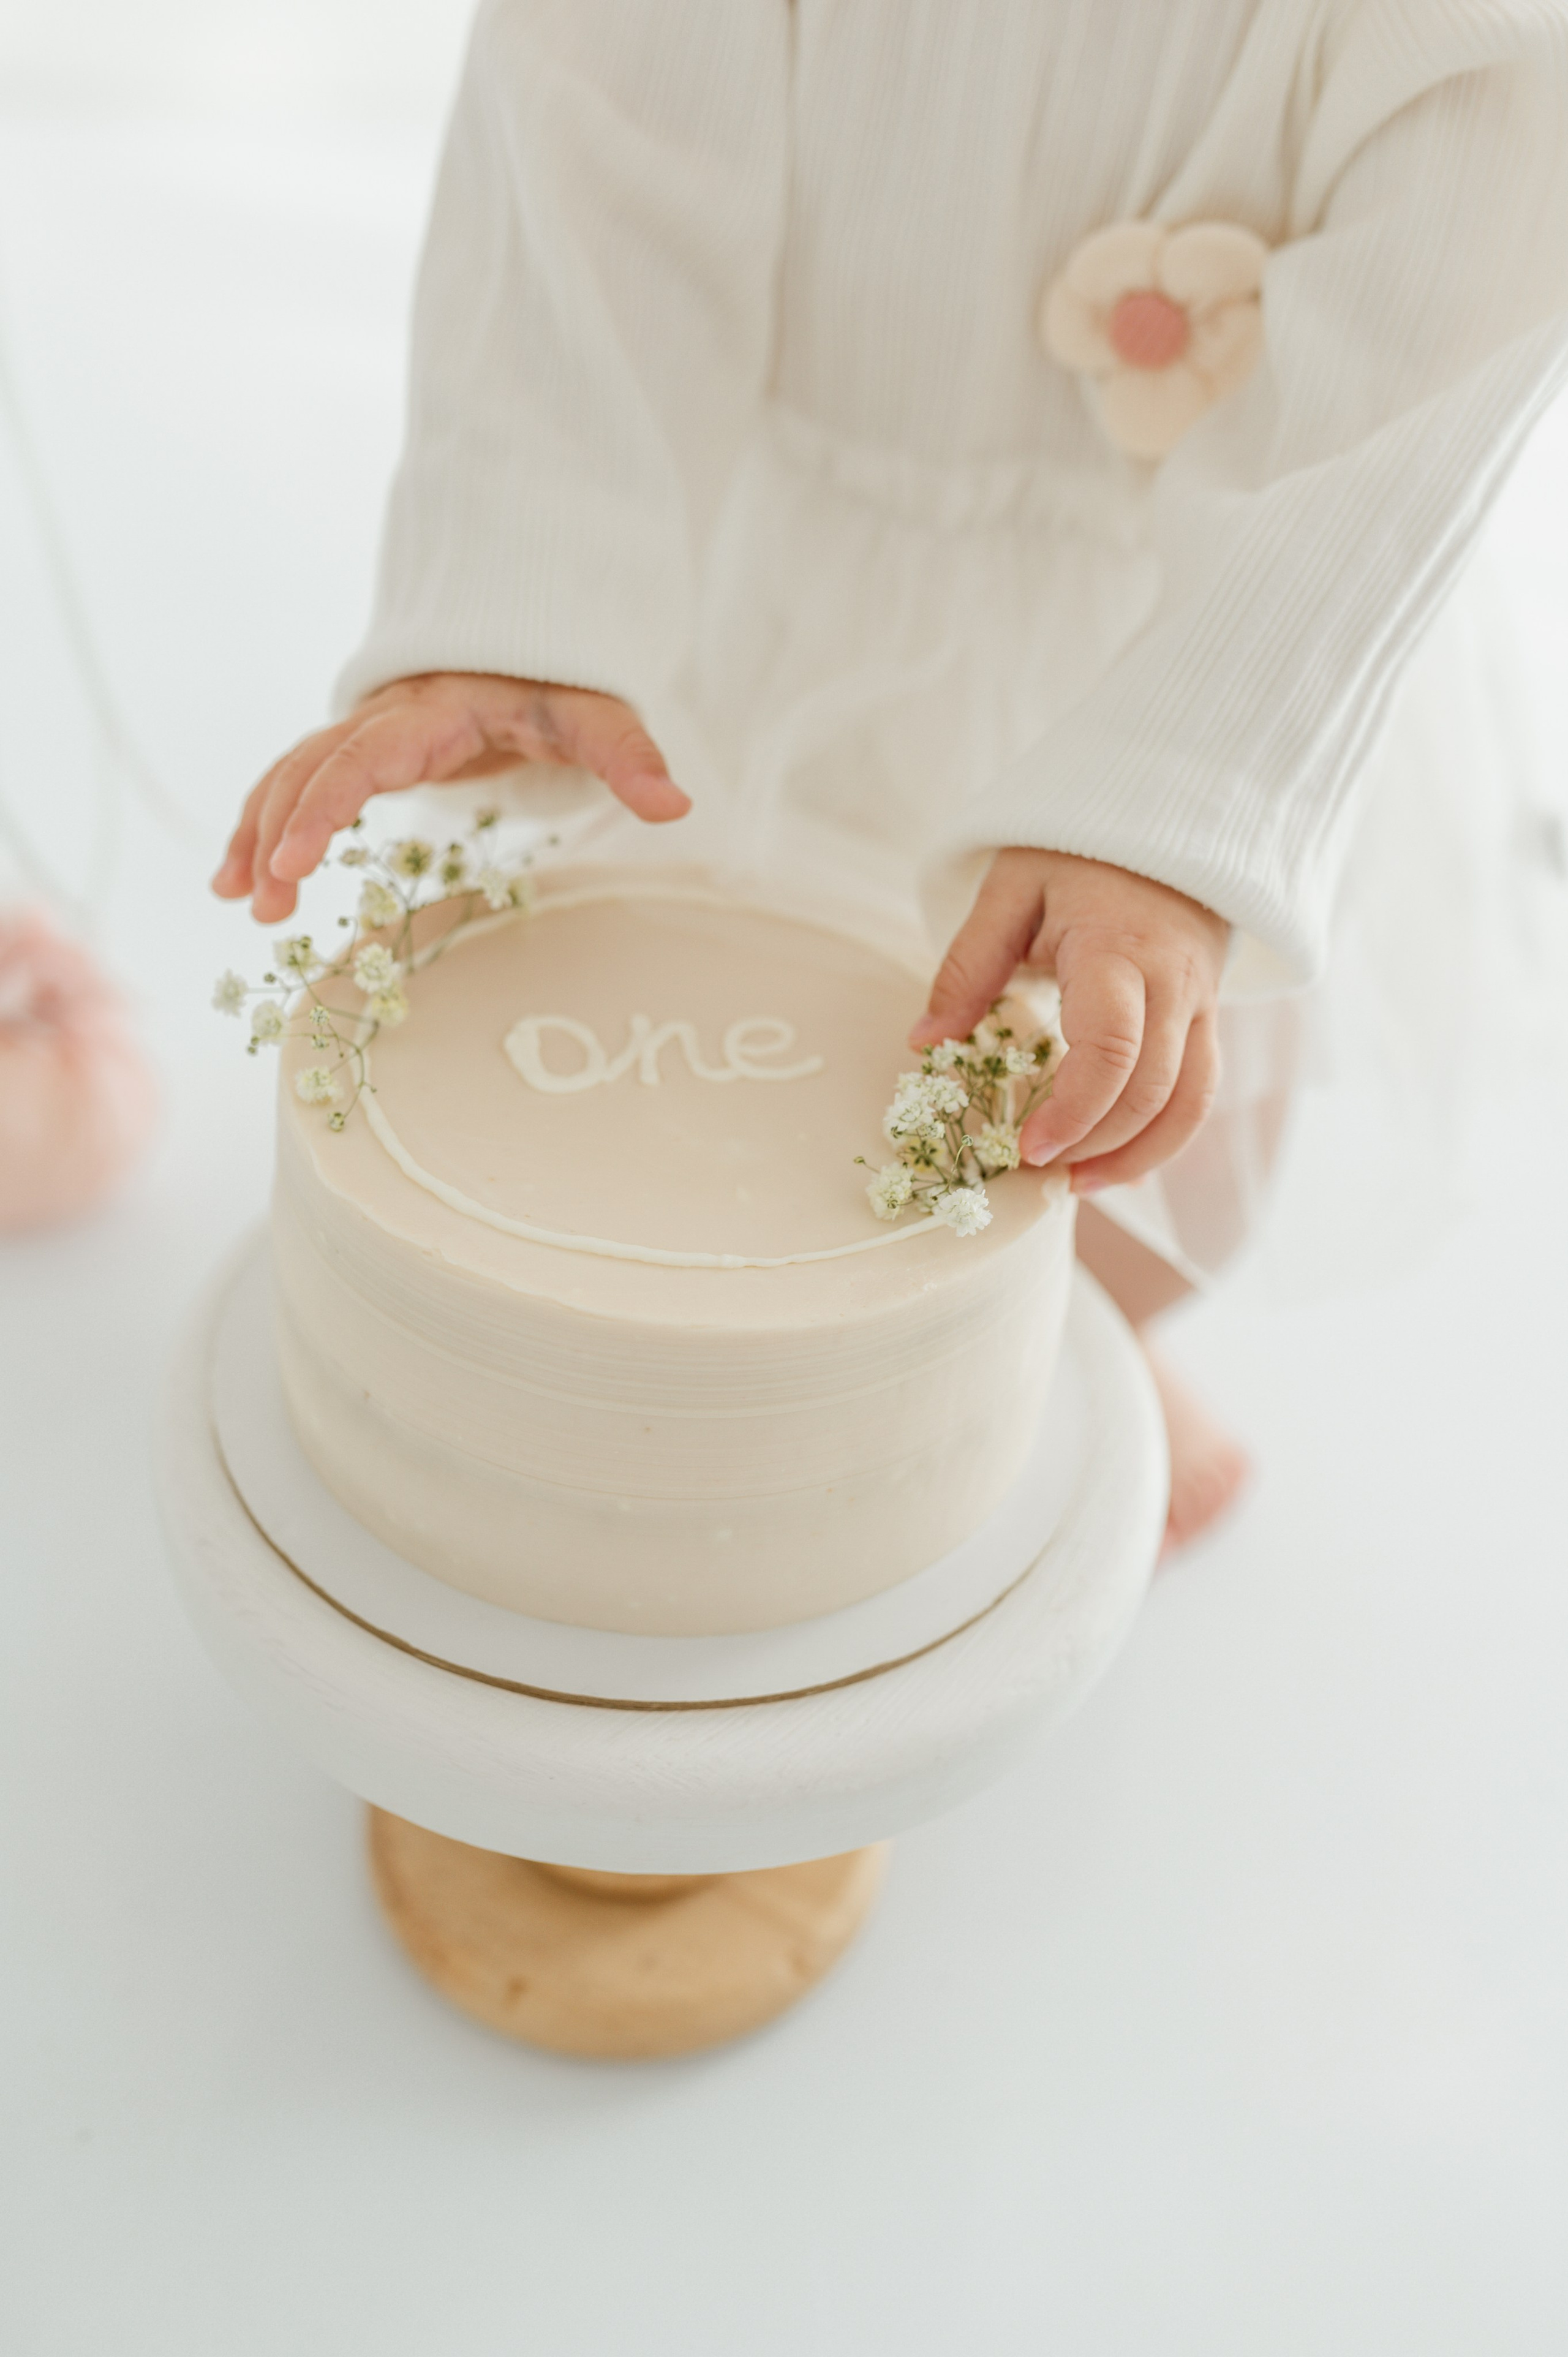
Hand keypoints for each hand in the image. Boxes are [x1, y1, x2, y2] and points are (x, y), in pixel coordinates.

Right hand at [212, 672, 689, 921]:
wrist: (534, 643)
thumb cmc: (560, 682)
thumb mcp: (597, 714)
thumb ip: (629, 756)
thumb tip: (674, 805)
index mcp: (429, 712)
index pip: (359, 760)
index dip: (320, 810)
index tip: (292, 863)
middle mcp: (385, 719)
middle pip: (308, 770)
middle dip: (275, 833)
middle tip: (262, 904)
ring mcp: (369, 733)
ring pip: (292, 775)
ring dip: (259, 832)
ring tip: (240, 899)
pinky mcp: (367, 750)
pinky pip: (301, 781)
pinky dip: (268, 823)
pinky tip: (246, 876)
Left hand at [912, 847, 1226, 1191]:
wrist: (1167, 823)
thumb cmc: (1077, 854)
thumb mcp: (1009, 890)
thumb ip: (969, 966)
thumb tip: (925, 1043)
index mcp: (1119, 950)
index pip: (1112, 1047)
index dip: (1074, 1109)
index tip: (1029, 1147)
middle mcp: (1174, 983)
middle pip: (1152, 1089)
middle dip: (1097, 1143)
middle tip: (1038, 1170)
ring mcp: (1202, 1004)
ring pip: (1190, 1102)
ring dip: (1138, 1155)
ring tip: (1078, 1184)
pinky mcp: (1209, 1018)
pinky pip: (1200, 1091)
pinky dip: (1162, 1137)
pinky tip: (1117, 1161)